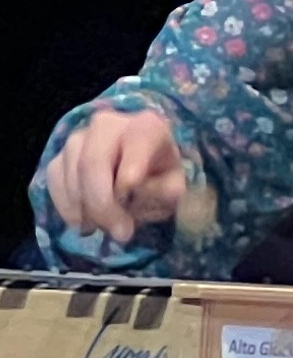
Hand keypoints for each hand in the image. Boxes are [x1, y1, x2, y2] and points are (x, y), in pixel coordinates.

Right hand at [45, 107, 185, 242]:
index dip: (130, 174)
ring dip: (85, 208)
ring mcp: (78, 138)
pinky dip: (67, 207)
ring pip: (70, 173)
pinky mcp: (59, 156)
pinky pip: (54, 181)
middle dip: (102, 203)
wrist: (140, 173)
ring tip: (105, 228)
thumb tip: (135, 191)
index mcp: (147, 126)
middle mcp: (108, 124)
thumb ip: (163, 190)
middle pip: (92, 161)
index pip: (135, 142)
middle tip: (120, 233)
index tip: (132, 202)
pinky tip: (84, 222)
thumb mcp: (173, 187)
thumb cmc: (160, 178)